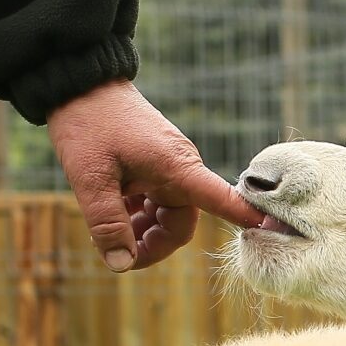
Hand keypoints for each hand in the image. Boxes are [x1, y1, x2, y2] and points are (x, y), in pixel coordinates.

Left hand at [47, 79, 261, 271]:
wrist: (78, 80)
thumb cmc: (87, 123)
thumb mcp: (90, 178)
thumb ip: (107, 224)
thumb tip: (121, 264)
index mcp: (177, 168)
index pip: (221, 199)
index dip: (243, 217)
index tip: (267, 229)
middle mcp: (179, 171)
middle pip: (180, 225)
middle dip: (152, 245)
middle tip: (117, 254)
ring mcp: (166, 170)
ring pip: (164, 218)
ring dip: (139, 232)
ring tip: (105, 232)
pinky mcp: (152, 168)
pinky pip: (152, 204)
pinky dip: (133, 216)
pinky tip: (110, 214)